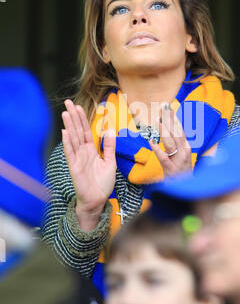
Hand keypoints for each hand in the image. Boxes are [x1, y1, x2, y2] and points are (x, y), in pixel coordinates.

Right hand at [62, 99, 115, 229]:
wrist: (98, 200)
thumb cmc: (103, 184)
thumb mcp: (110, 162)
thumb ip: (109, 147)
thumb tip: (110, 130)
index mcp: (91, 150)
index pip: (85, 131)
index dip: (82, 118)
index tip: (78, 106)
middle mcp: (83, 152)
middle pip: (77, 131)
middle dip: (73, 116)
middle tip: (67, 102)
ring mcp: (77, 159)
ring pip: (72, 139)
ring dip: (69, 125)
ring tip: (65, 112)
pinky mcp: (74, 168)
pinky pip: (70, 153)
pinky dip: (68, 142)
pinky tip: (65, 132)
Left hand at [150, 106, 191, 177]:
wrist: (186, 188)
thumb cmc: (181, 171)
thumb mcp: (181, 155)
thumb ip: (176, 143)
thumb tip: (167, 128)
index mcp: (186, 147)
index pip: (180, 129)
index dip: (174, 118)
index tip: (168, 107)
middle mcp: (184, 152)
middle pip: (176, 132)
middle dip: (169, 118)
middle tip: (162, 106)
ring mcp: (178, 160)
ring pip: (170, 142)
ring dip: (163, 130)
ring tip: (157, 119)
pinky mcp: (171, 169)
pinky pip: (163, 157)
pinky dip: (157, 149)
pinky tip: (151, 142)